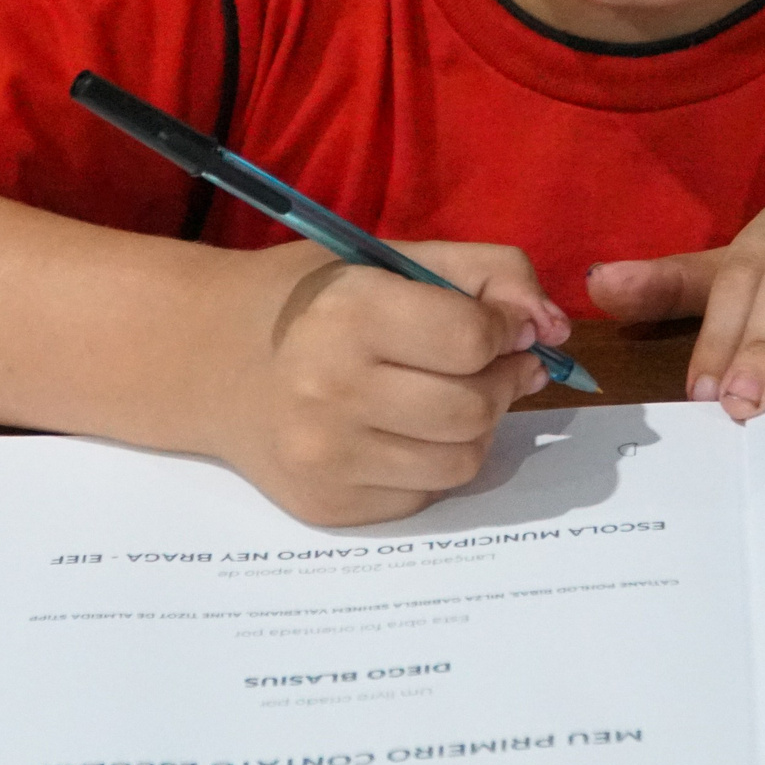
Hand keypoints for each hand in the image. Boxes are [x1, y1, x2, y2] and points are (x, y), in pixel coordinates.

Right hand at [205, 240, 567, 526]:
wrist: (211, 361)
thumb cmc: (313, 301)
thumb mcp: (391, 258)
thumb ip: (488, 274)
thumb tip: (554, 329)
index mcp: (348, 311)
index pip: (475, 340)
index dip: (505, 332)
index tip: (495, 327)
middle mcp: (330, 389)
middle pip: (476, 408)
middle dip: (499, 384)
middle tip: (482, 365)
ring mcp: (326, 457)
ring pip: (463, 461)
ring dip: (474, 429)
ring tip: (442, 396)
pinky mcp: (328, 506)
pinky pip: (426, 495)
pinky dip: (431, 463)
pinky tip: (397, 431)